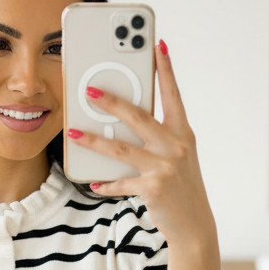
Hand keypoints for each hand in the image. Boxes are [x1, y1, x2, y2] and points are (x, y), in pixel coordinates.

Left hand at [68, 41, 214, 249]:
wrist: (195, 224)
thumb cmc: (182, 186)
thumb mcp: (178, 156)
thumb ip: (158, 138)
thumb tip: (123, 123)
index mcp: (183, 133)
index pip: (173, 94)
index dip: (165, 69)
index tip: (157, 45)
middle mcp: (176, 146)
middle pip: (139, 117)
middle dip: (112, 101)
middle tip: (90, 90)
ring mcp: (165, 167)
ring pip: (121, 149)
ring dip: (94, 141)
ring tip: (74, 133)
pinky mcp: (153, 188)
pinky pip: (121, 183)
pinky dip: (105, 184)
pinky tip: (93, 183)